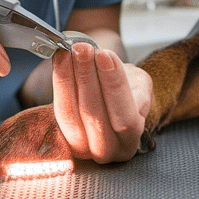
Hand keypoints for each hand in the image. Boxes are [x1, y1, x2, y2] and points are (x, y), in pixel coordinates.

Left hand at [52, 42, 151, 162]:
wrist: (112, 100)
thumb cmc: (129, 93)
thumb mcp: (139, 85)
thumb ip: (130, 81)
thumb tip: (108, 64)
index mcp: (130, 142)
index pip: (123, 117)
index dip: (114, 85)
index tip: (106, 56)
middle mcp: (105, 151)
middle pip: (93, 116)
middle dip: (87, 77)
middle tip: (83, 48)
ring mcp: (81, 147)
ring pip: (70, 114)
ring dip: (69, 77)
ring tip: (70, 50)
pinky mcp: (62, 136)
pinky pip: (59, 108)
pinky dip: (59, 81)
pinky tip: (61, 59)